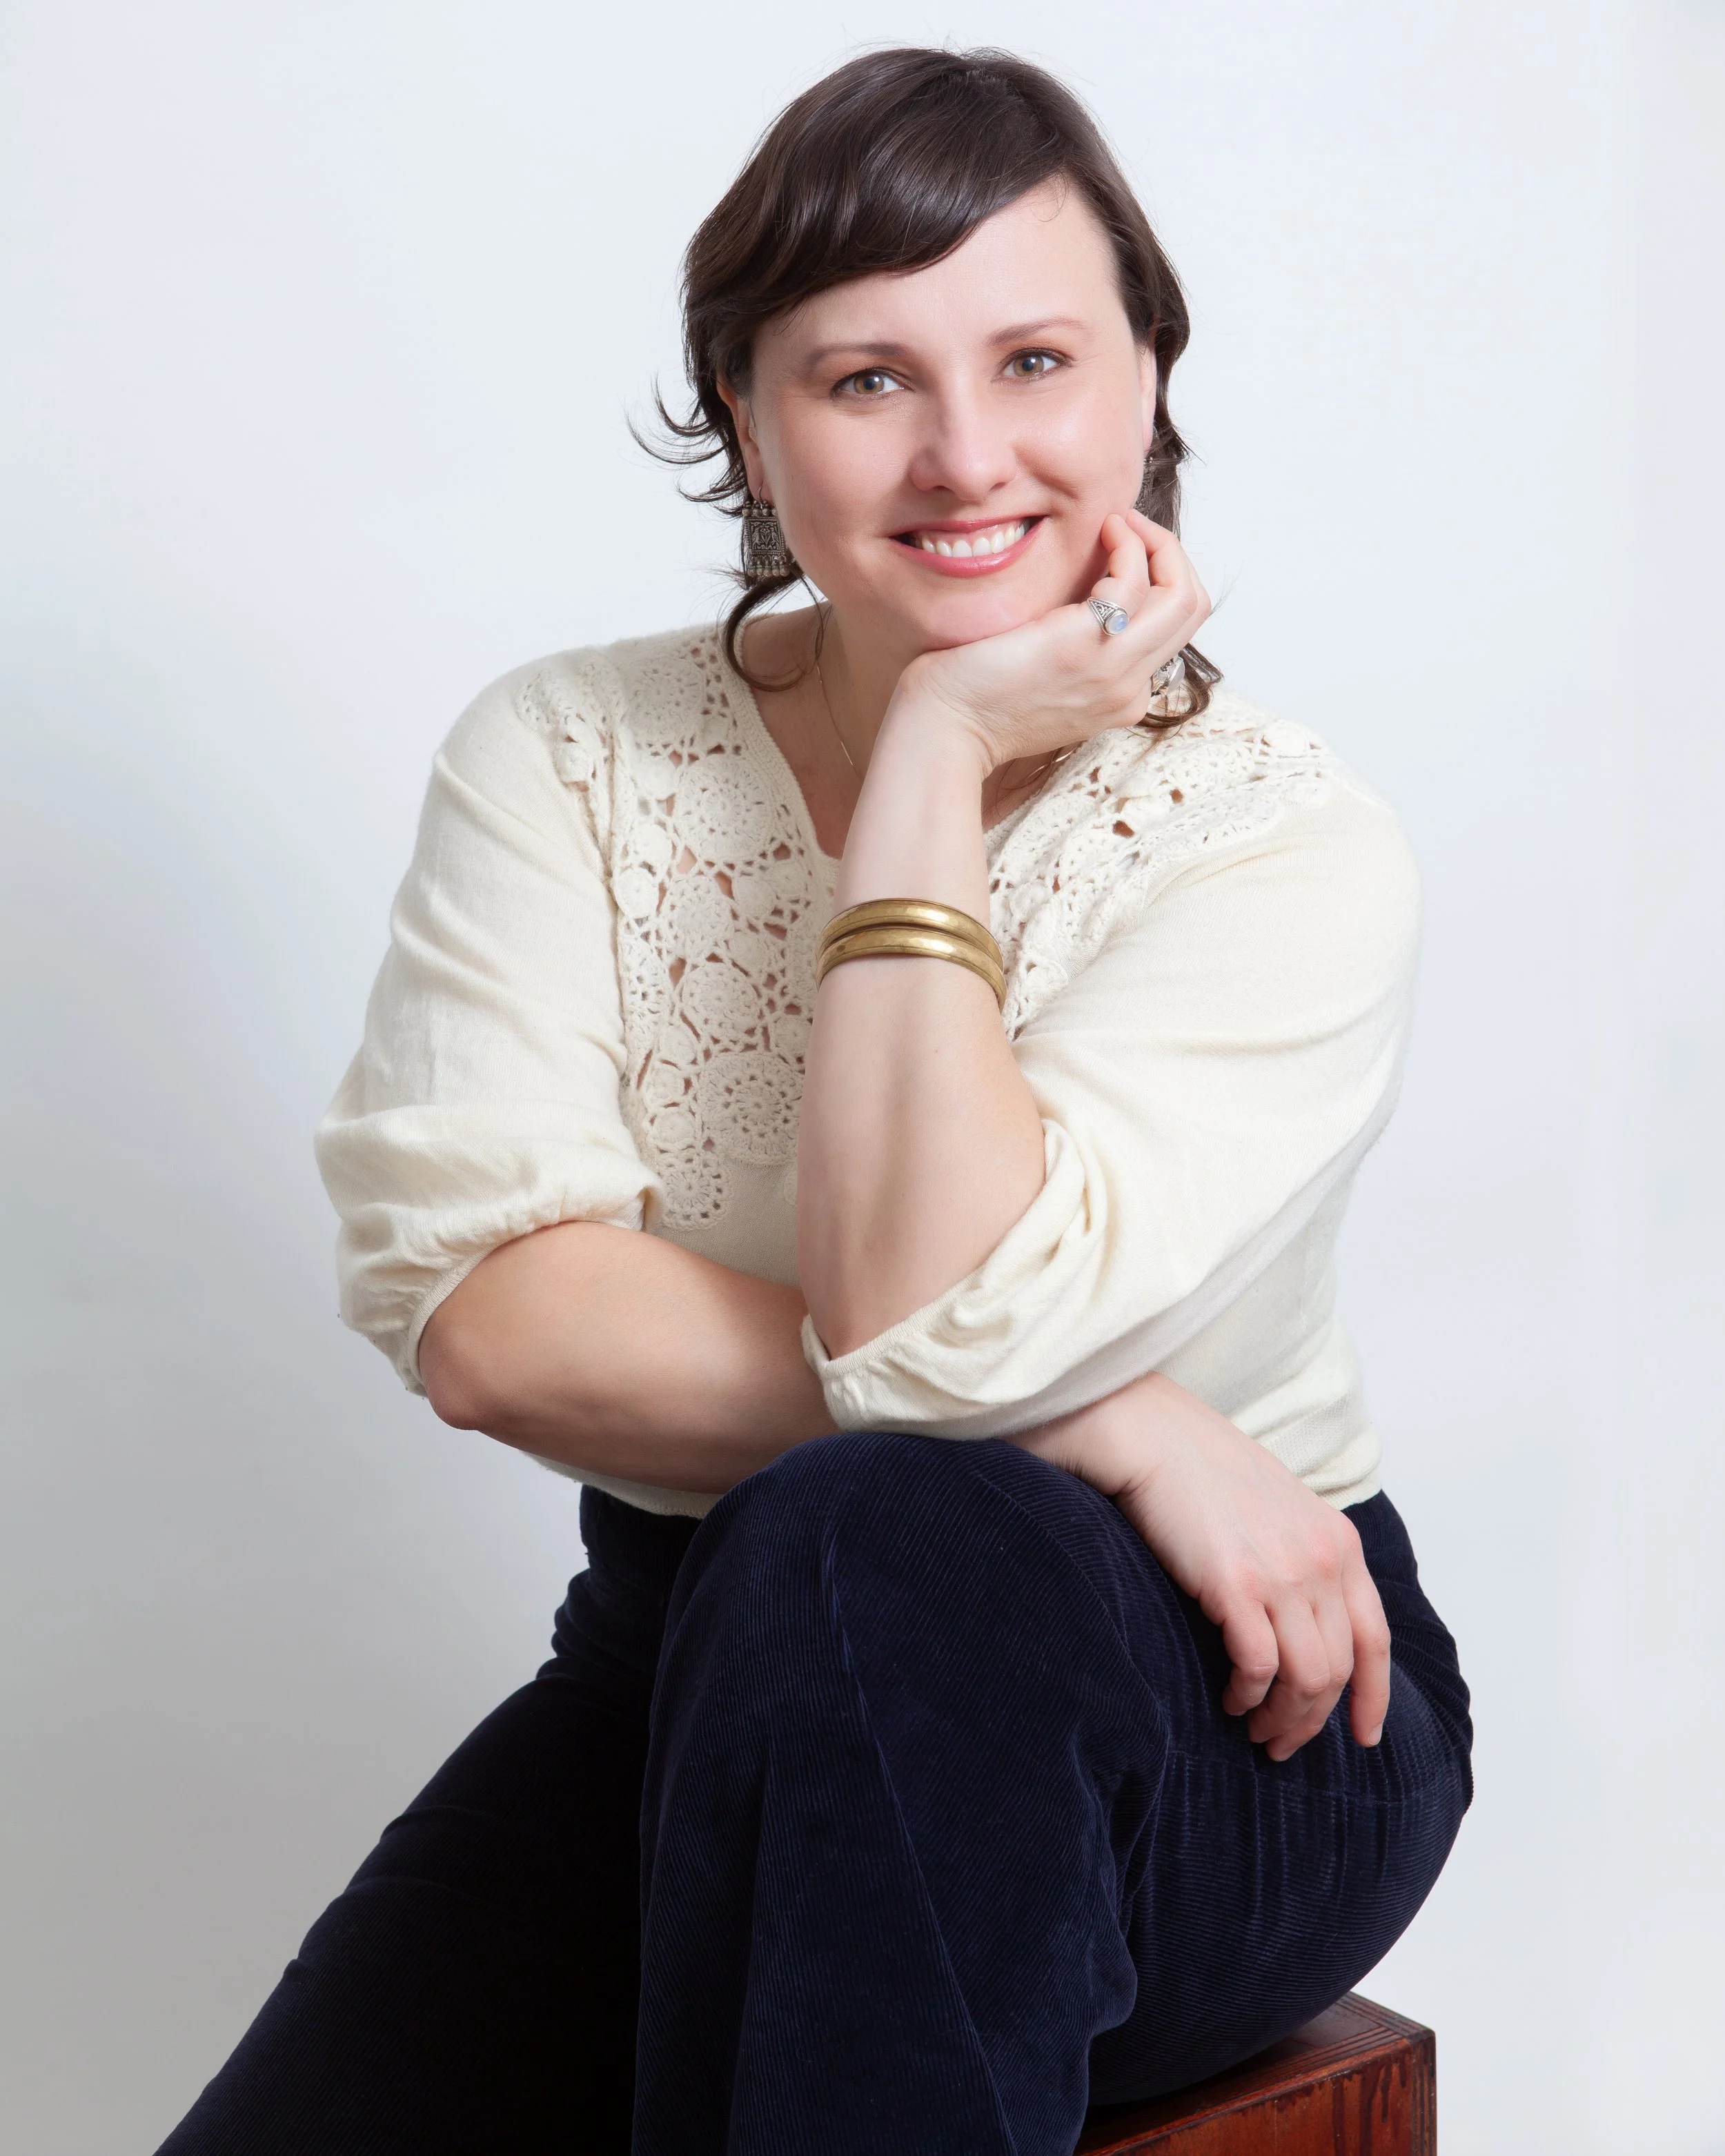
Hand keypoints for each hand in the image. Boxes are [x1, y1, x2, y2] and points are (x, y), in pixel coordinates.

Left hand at [888, 510, 1210, 775]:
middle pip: (1191, 610)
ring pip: (1183, 596)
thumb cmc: (975, 697)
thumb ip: (1077, 643)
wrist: (943, 730)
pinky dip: (1126, 544)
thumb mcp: (1044, 673)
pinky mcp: (1084, 646)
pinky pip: (1134, 582)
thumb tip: (1090, 590)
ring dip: (1157, 543)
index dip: (1158, 577)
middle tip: (1130, 527)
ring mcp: (1112, 672)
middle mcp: (1128, 690)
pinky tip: (1101, 529)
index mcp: (1121, 697)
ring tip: (1117, 523)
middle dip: (1170, 554)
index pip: (1172, 629)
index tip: (1123, 548)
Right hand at [1015, 1373, 1390, 1760]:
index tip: (1363, 1737)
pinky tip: (1231, 1700)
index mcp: (1339, 1542)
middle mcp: (1323, 1560)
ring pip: (1307, 1678)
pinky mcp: (1236, 1585)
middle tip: (1281, 1744)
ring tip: (1255, 1730)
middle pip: (1338, 1669)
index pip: (1375, 1638)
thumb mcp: (1280, 1508)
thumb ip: (1304, 1556)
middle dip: (1313, 1721)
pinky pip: (1258, 1667)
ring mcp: (1283, 1573)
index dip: (1374, 1696)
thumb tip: (1305, 1620)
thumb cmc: (1203, 1471)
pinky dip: (1248, 1696)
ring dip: (1283, 1718)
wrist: (1153, 1436)